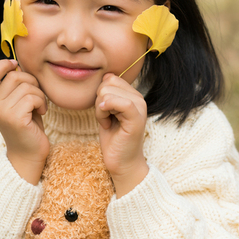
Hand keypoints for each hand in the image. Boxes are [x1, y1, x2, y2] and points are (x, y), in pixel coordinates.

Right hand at [0, 60, 48, 184]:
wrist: (28, 155)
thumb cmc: (27, 126)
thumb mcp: (18, 103)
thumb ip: (17, 86)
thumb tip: (19, 65)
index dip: (2, 65)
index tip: (16, 65)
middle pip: (14, 76)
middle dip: (32, 81)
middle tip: (37, 95)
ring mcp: (3, 112)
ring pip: (27, 87)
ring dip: (40, 94)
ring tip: (40, 106)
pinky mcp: (15, 119)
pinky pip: (33, 98)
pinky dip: (42, 103)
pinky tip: (42, 112)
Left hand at [95, 73, 148, 196]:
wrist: (121, 162)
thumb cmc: (113, 138)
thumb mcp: (106, 111)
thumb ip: (107, 93)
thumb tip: (106, 76)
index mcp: (132, 94)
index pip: (109, 78)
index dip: (100, 94)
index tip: (103, 111)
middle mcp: (139, 98)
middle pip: (106, 84)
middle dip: (98, 102)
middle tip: (106, 119)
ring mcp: (139, 108)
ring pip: (107, 92)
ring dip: (100, 111)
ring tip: (109, 124)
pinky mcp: (137, 119)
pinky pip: (120, 102)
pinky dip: (105, 111)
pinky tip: (107, 124)